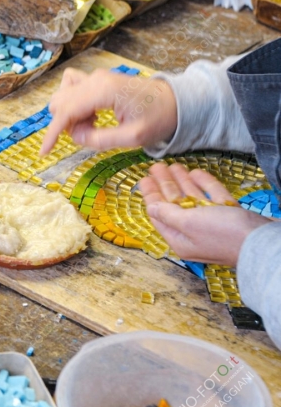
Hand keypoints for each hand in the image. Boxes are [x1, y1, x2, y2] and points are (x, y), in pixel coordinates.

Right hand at [40, 68, 178, 155]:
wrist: (176, 101)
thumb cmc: (158, 118)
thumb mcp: (132, 137)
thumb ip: (100, 139)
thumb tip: (74, 136)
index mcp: (103, 91)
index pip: (66, 112)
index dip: (52, 134)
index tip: (44, 153)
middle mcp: (95, 79)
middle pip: (60, 102)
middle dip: (66, 124)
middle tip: (90, 135)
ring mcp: (95, 77)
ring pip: (63, 95)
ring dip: (70, 114)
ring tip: (92, 125)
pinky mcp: (97, 79)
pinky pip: (72, 89)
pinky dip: (73, 104)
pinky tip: (90, 114)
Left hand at [140, 163, 272, 266]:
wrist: (262, 241)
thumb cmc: (224, 234)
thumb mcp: (188, 222)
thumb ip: (168, 214)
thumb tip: (150, 209)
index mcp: (179, 239)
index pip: (159, 214)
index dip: (150, 195)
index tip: (143, 178)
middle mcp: (193, 233)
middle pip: (174, 204)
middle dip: (165, 185)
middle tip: (156, 167)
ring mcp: (212, 224)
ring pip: (193, 199)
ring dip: (183, 182)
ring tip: (173, 166)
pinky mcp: (229, 216)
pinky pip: (212, 198)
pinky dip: (204, 185)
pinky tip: (197, 173)